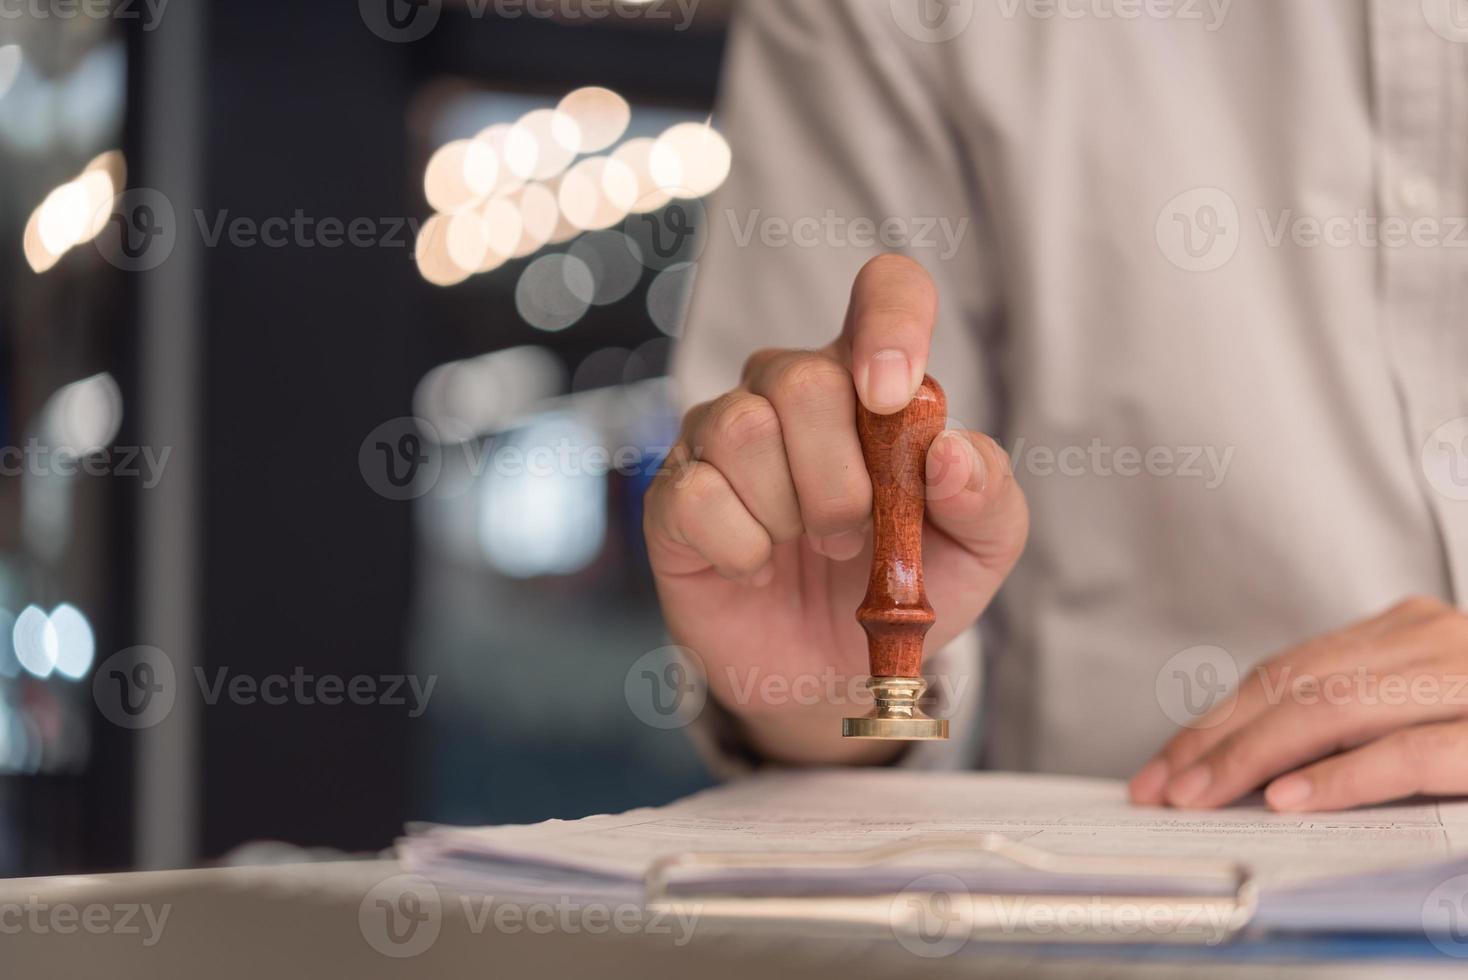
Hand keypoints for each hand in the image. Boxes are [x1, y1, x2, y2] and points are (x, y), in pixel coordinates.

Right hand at [643, 255, 1028, 764]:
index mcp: (871, 379)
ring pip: (742, 429)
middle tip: (855, 537)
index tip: (890, 397)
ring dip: (790, 513)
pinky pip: (694, 495)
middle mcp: (790, 390)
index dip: (890, 323)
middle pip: (801, 379)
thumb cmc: (906, 587)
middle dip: (840, 480)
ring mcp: (722, 436)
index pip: (884, 291)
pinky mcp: (674, 493)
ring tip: (808, 548)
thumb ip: (987, 495)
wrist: (834, 669)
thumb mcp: (976, 552)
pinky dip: (739, 547)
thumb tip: (949, 452)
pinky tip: (755, 566)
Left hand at [1130, 597, 1467, 811]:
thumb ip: (1355, 723)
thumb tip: (1258, 768)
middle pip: (1295, 686)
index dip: (1218, 719)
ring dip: (1252, 756)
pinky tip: (1289, 798)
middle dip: (1216, 739)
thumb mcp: (1426, 707)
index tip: (1166, 763)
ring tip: (1200, 795)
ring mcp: (1463, 681)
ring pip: (1332, 709)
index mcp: (1407, 634)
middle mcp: (1428, 643)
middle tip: (1163, 786)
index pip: (1288, 671)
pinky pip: (1405, 753)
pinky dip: (1340, 777)